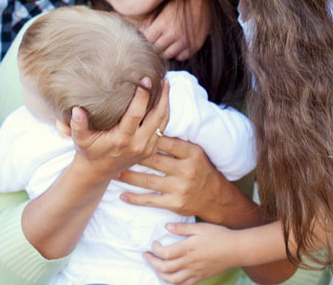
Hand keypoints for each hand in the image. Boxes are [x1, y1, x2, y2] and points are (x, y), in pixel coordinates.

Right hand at [70, 78, 169, 182]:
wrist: (97, 172)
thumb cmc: (88, 151)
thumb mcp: (80, 139)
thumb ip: (77, 125)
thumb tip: (77, 109)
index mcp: (121, 140)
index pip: (136, 114)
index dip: (143, 96)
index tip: (145, 80)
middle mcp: (137, 144)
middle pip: (157, 116)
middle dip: (162, 96)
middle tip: (162, 79)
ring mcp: (146, 148)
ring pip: (163, 122)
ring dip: (166, 103)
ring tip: (166, 85)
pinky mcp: (151, 149)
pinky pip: (163, 129)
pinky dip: (164, 113)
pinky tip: (163, 100)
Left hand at [118, 136, 249, 222]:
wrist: (217, 199)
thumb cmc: (201, 170)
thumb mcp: (196, 153)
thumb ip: (177, 143)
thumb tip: (152, 128)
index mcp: (192, 153)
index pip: (165, 141)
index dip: (146, 136)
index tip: (130, 132)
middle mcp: (186, 170)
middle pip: (153, 160)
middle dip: (132, 156)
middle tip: (115, 151)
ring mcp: (180, 188)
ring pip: (148, 180)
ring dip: (128, 177)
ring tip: (114, 172)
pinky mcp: (175, 203)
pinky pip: (151, 200)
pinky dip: (135, 198)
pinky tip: (122, 195)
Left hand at [141, 0, 209, 60]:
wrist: (203, 0)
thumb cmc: (180, 2)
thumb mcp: (162, 7)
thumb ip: (150, 20)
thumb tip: (141, 32)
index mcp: (164, 23)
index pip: (148, 39)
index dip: (146, 38)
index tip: (148, 36)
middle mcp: (174, 34)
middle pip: (157, 49)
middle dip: (154, 45)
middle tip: (155, 41)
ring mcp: (185, 41)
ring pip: (167, 55)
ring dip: (164, 51)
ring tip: (164, 44)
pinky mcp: (195, 45)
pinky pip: (181, 57)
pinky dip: (177, 54)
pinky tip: (176, 46)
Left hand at [144, 222, 240, 284]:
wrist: (236, 249)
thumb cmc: (219, 235)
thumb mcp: (200, 227)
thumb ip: (182, 227)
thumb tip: (166, 227)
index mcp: (188, 248)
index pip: (165, 253)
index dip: (155, 249)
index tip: (154, 243)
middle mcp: (190, 262)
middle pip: (165, 268)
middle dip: (152, 262)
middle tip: (146, 255)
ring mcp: (195, 272)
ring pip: (172, 280)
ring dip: (160, 274)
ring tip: (156, 266)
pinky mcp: (200, 277)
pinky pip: (184, 284)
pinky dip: (173, 282)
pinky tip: (170, 277)